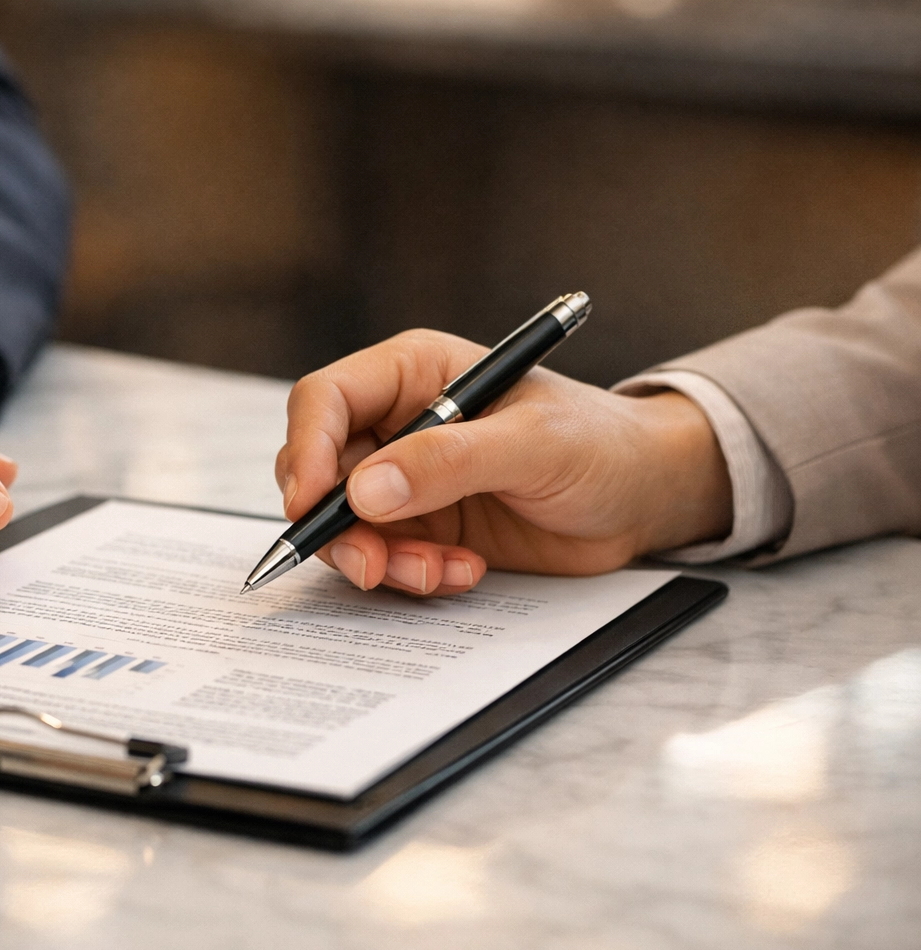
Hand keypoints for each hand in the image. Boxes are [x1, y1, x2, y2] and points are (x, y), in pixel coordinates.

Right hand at [275, 329, 732, 595]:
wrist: (645, 497)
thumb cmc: (601, 444)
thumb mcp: (534, 444)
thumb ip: (449, 462)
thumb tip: (364, 490)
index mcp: (414, 374)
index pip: (325, 400)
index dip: (305, 449)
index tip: (311, 504)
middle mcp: (398, 423)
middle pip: (320, 470)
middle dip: (338, 524)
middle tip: (371, 565)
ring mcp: (406, 480)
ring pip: (346, 524)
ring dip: (379, 560)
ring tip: (438, 573)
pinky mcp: (423, 528)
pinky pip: (386, 558)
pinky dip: (413, 576)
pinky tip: (465, 572)